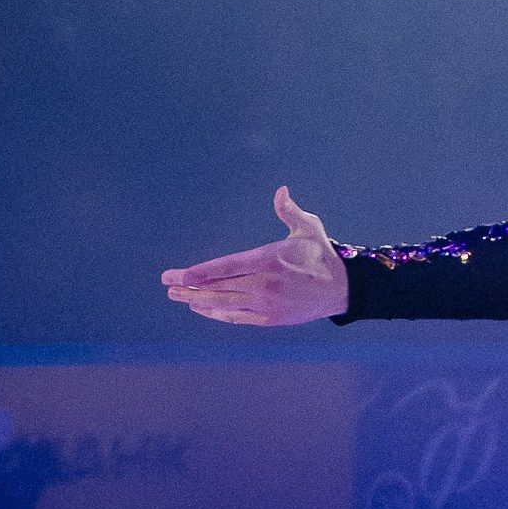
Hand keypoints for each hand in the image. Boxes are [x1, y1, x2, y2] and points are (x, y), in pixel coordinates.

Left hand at [162, 186, 349, 326]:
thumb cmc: (319, 254)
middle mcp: (264, 284)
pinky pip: (236, 316)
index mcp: (269, 260)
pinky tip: (203, 308)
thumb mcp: (308, 227)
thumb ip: (289, 211)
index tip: (178, 274)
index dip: (199, 272)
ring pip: (223, 303)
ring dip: (197, 300)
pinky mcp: (268, 318)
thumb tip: (281, 190)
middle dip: (189, 285)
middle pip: (218, 286)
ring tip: (178, 296)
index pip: (225, 267)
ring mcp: (265, 303)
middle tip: (168, 284)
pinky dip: (217, 312)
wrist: (339, 289)